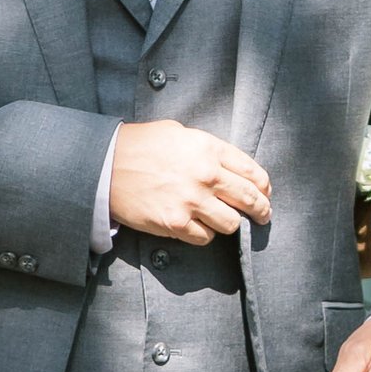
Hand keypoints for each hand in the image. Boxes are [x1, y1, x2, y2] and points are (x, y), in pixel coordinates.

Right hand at [107, 120, 271, 244]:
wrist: (106, 165)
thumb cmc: (141, 145)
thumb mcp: (180, 133)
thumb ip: (209, 149)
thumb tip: (234, 169)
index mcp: (209, 149)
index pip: (253, 173)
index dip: (264, 188)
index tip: (265, 194)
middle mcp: (206, 175)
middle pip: (251, 200)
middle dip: (261, 211)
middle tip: (262, 217)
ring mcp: (192, 201)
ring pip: (232, 224)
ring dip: (228, 223)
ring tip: (221, 220)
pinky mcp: (176, 223)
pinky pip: (205, 238)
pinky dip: (204, 235)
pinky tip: (196, 226)